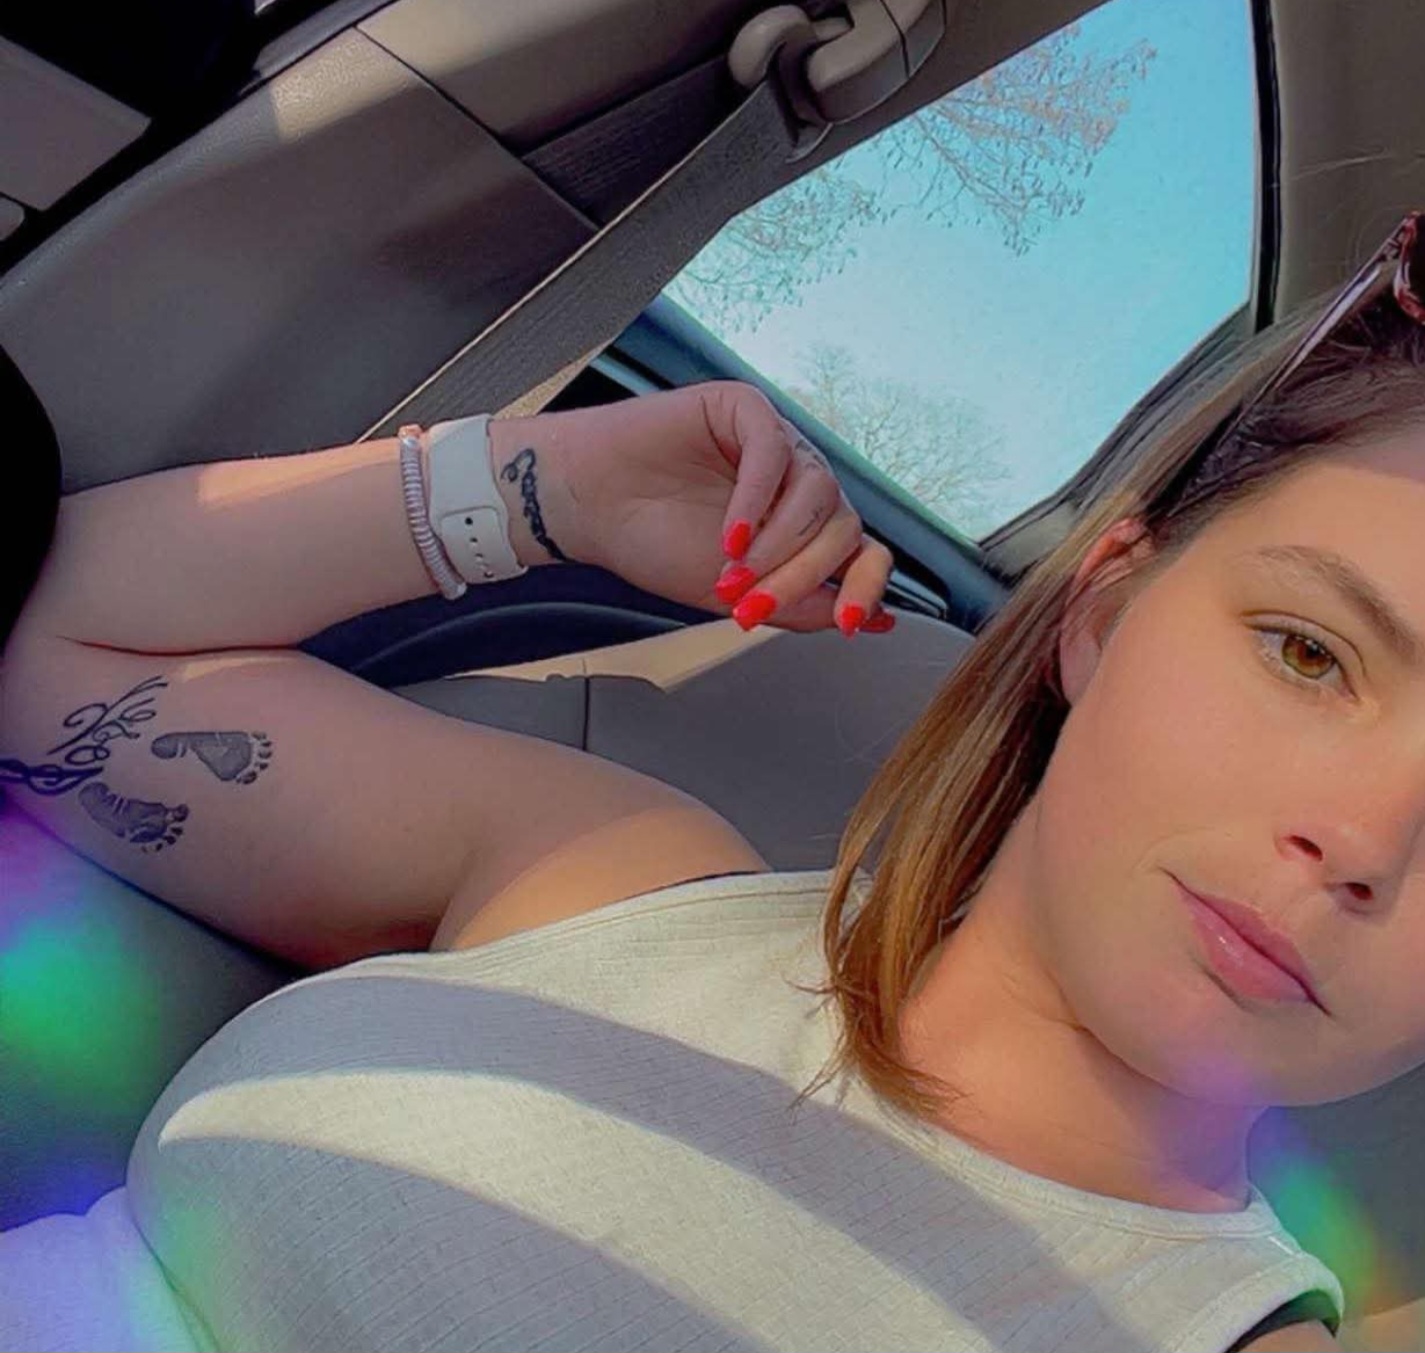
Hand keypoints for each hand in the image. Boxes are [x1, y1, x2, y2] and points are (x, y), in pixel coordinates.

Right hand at [517, 382, 895, 633]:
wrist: (586, 505)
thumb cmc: (649, 542)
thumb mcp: (736, 596)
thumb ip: (800, 605)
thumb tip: (869, 620)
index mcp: (800, 528)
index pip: (862, 551)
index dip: (867, 587)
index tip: (854, 623)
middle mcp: (796, 485)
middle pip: (842, 528)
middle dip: (802, 575)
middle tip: (753, 604)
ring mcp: (777, 446)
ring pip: (819, 493)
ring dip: (778, 544)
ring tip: (730, 572)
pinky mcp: (745, 410)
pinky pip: (775, 452)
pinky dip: (756, 500)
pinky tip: (728, 535)